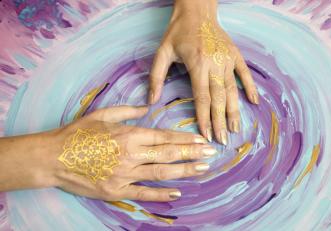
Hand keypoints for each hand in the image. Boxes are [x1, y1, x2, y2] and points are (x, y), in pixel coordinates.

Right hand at [45, 106, 216, 201]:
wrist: (52, 157)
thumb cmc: (77, 134)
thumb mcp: (102, 114)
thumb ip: (128, 111)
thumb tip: (148, 107)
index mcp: (128, 134)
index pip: (164, 137)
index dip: (184, 139)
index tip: (200, 139)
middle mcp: (130, 155)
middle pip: (168, 154)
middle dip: (192, 153)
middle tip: (211, 153)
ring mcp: (124, 175)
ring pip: (161, 173)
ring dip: (184, 171)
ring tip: (202, 169)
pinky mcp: (116, 191)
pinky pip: (143, 193)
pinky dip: (161, 193)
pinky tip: (178, 192)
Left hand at [148, 0, 258, 144]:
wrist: (197, 10)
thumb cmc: (178, 31)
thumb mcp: (162, 52)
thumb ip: (156, 77)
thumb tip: (152, 101)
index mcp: (197, 63)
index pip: (201, 97)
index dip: (204, 117)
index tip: (206, 134)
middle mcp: (214, 63)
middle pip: (218, 98)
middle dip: (220, 121)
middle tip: (222, 140)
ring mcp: (227, 58)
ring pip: (232, 89)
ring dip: (234, 110)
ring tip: (236, 129)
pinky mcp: (235, 54)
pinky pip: (244, 73)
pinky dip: (250, 87)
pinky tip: (254, 102)